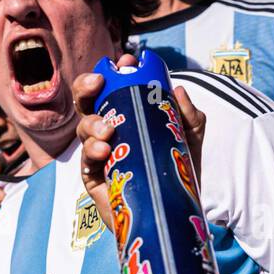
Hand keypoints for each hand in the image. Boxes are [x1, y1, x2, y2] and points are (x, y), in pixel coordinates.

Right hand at [73, 55, 206, 219]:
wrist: (174, 212)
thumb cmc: (176, 173)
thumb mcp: (189, 141)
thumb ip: (189, 118)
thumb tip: (179, 91)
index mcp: (126, 117)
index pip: (113, 89)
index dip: (114, 72)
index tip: (125, 61)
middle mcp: (108, 132)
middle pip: (87, 103)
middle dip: (86, 87)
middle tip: (98, 82)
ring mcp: (99, 154)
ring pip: (84, 129)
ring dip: (93, 123)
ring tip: (110, 129)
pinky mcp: (94, 178)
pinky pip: (86, 160)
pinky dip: (93, 151)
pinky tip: (104, 150)